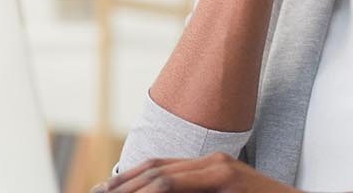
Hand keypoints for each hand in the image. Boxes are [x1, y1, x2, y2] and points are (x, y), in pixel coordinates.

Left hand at [92, 153, 300, 192]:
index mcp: (210, 166)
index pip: (159, 167)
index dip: (128, 179)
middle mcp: (213, 162)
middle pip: (155, 168)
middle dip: (122, 185)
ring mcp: (221, 169)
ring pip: (162, 175)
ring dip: (132, 189)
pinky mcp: (229, 179)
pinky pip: (178, 185)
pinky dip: (156, 191)